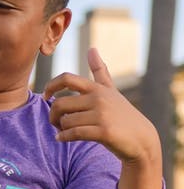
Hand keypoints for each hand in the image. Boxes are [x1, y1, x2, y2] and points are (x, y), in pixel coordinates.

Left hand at [44, 48, 159, 162]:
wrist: (141, 139)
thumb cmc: (122, 115)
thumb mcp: (111, 91)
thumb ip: (100, 72)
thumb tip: (92, 49)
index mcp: (97, 89)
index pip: (67, 78)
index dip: (51, 86)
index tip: (45, 96)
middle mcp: (99, 98)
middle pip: (60, 104)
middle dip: (53, 115)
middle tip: (56, 122)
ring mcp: (102, 115)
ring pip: (65, 121)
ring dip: (60, 129)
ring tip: (64, 131)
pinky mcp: (104, 131)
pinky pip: (74, 133)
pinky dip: (63, 137)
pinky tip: (61, 138)